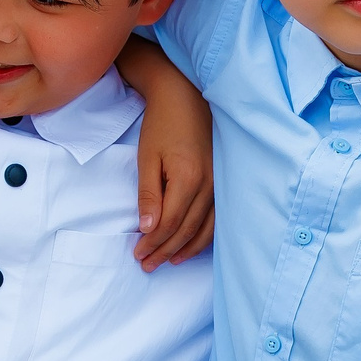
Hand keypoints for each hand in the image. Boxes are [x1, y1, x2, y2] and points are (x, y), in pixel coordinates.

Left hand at [117, 34, 213, 266]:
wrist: (185, 96)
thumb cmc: (162, 125)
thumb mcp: (147, 158)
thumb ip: (148, 195)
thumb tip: (148, 229)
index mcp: (188, 178)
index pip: (170, 223)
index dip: (153, 243)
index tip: (137, 254)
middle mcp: (209, 185)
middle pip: (187, 230)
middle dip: (166, 251)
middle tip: (147, 264)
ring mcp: (220, 184)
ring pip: (205, 228)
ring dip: (186, 248)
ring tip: (168, 261)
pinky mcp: (222, 181)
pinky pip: (216, 217)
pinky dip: (203, 235)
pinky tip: (192, 244)